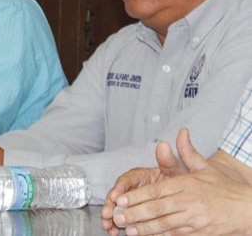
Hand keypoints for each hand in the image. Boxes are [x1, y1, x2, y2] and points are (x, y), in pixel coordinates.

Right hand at [101, 135, 182, 233]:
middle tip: (107, 215)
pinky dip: (116, 225)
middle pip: (117, 195)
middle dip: (110, 205)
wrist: (185, 195)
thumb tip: (164, 145)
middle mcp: (132, 187)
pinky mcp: (132, 211)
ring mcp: (130, 200)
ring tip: (108, 226)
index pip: (126, 180)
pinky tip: (113, 232)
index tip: (115, 197)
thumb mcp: (175, 171)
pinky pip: (121, 217)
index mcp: (139, 176)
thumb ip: (167, 160)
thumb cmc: (179, 181)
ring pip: (116, 207)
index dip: (119, 189)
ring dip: (110, 217)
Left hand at [103, 128, 246, 235]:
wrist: (247, 209)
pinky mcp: (199, 233)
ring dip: (145, 228)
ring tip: (128, 230)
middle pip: (157, 208)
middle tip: (117, 216)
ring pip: (165, 224)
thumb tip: (181, 131)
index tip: (120, 199)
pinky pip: (176, 234)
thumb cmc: (222, 188)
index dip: (137, 196)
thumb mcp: (205, 167)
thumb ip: (188, 152)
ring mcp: (194, 218)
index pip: (156, 190)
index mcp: (187, 184)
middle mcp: (189, 201)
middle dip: (135, 213)